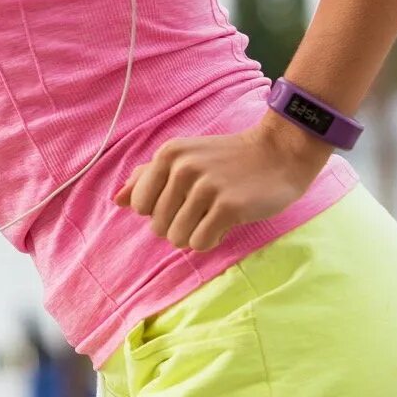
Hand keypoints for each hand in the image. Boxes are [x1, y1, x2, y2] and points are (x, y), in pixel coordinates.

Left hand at [114, 109, 333, 250]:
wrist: (279, 153)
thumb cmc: (228, 160)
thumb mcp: (183, 158)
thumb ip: (147, 177)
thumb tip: (117, 200)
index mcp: (167, 155)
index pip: (140, 206)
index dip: (160, 211)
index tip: (183, 200)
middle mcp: (182, 168)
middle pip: (158, 226)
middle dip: (179, 225)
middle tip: (204, 208)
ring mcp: (205, 187)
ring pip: (178, 238)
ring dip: (196, 234)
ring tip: (214, 215)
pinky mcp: (228, 206)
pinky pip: (201, 242)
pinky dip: (212, 240)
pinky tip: (226, 223)